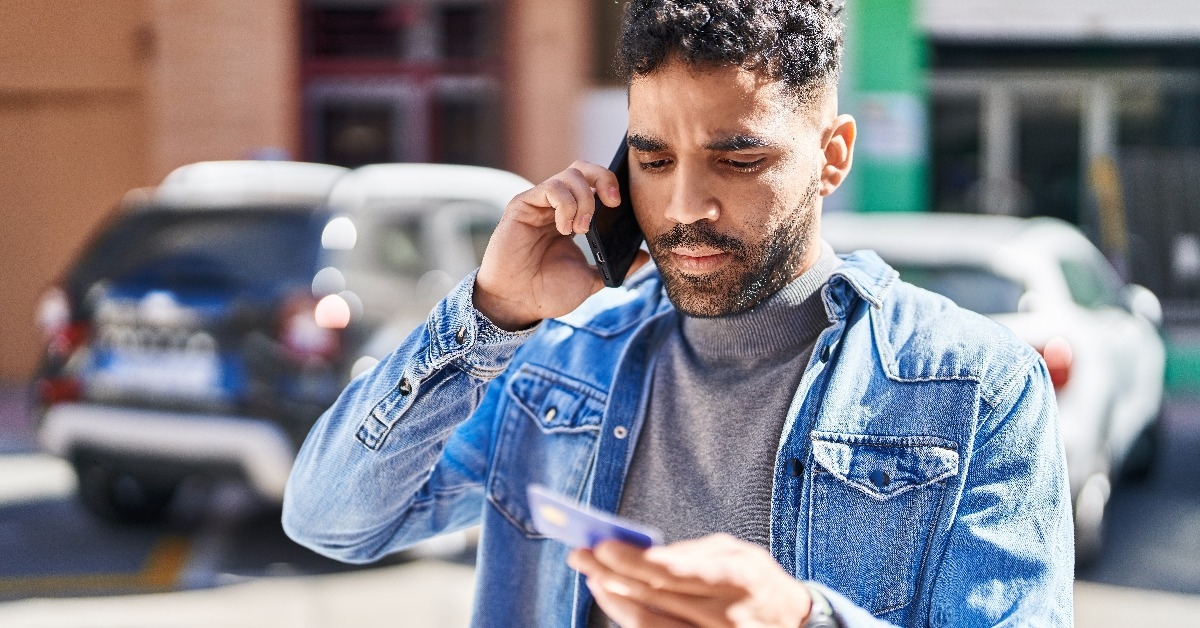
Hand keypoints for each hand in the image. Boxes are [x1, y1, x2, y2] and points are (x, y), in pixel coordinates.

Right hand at [474, 161, 649, 330]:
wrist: (518, 304)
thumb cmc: (547, 292)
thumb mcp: (590, 279)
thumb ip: (616, 266)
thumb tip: (645, 256)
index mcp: (571, 217)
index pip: (593, 184)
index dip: (610, 186)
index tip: (621, 206)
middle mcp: (554, 206)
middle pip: (582, 169)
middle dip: (604, 178)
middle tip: (612, 203)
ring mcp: (538, 204)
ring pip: (570, 175)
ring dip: (584, 200)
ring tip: (581, 229)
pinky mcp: (522, 205)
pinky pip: (551, 188)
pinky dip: (566, 205)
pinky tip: (564, 229)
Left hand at [567, 533, 811, 627]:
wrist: (794, 625)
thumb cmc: (758, 582)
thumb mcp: (738, 554)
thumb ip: (693, 553)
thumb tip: (642, 554)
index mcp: (737, 577)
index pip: (676, 572)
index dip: (634, 560)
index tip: (601, 545)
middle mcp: (726, 615)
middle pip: (655, 596)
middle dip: (611, 574)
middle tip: (580, 556)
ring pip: (650, 624)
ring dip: (614, 600)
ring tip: (593, 578)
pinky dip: (632, 619)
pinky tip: (616, 601)